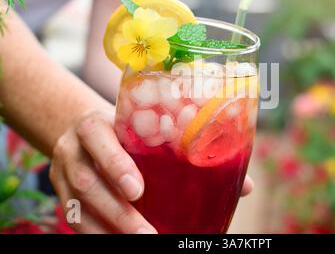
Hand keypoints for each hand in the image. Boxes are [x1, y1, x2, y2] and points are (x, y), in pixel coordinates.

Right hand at [50, 109, 253, 233]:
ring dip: (108, 230)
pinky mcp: (59, 193)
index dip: (115, 164)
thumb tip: (245, 187)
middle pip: (87, 182)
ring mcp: (60, 173)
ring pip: (75, 207)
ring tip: (140, 241)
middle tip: (148, 234)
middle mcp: (72, 148)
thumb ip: (186, 149)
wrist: (83, 130)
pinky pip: (73, 220)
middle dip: (117, 212)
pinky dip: (97, 235)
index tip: (139, 190)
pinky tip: (119, 241)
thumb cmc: (126, 129)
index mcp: (94, 124)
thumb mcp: (147, 127)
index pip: (99, 139)